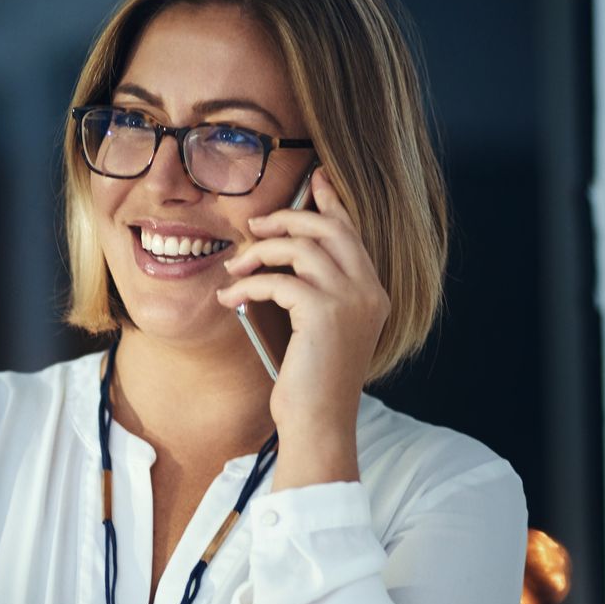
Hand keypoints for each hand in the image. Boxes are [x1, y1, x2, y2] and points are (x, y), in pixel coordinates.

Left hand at [214, 166, 390, 449]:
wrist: (318, 423)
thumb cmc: (311, 383)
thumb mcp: (318, 330)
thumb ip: (312, 293)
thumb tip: (278, 257)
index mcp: (372, 293)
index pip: (352, 233)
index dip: (331, 202)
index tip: (314, 180)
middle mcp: (368, 291)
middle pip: (328, 228)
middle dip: (287, 219)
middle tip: (255, 227)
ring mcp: (350, 299)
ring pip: (301, 247)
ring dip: (259, 252)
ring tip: (235, 268)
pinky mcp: (324, 312)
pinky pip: (279, 280)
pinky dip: (249, 285)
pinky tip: (232, 298)